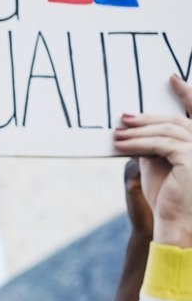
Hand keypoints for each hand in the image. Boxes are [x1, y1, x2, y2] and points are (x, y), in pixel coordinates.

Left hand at [114, 77, 191, 247]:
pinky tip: (120, 145)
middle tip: (123, 117)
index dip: (186, 93)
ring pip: (165, 131)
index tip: (171, 78)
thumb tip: (135, 128)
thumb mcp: (159, 163)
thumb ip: (154, 144)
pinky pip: (158, 145)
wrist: (175, 222)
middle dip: (147, 117)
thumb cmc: (168, 196)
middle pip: (175, 120)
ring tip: (116, 134)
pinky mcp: (191, 157)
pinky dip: (136, 143)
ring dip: (137, 131)